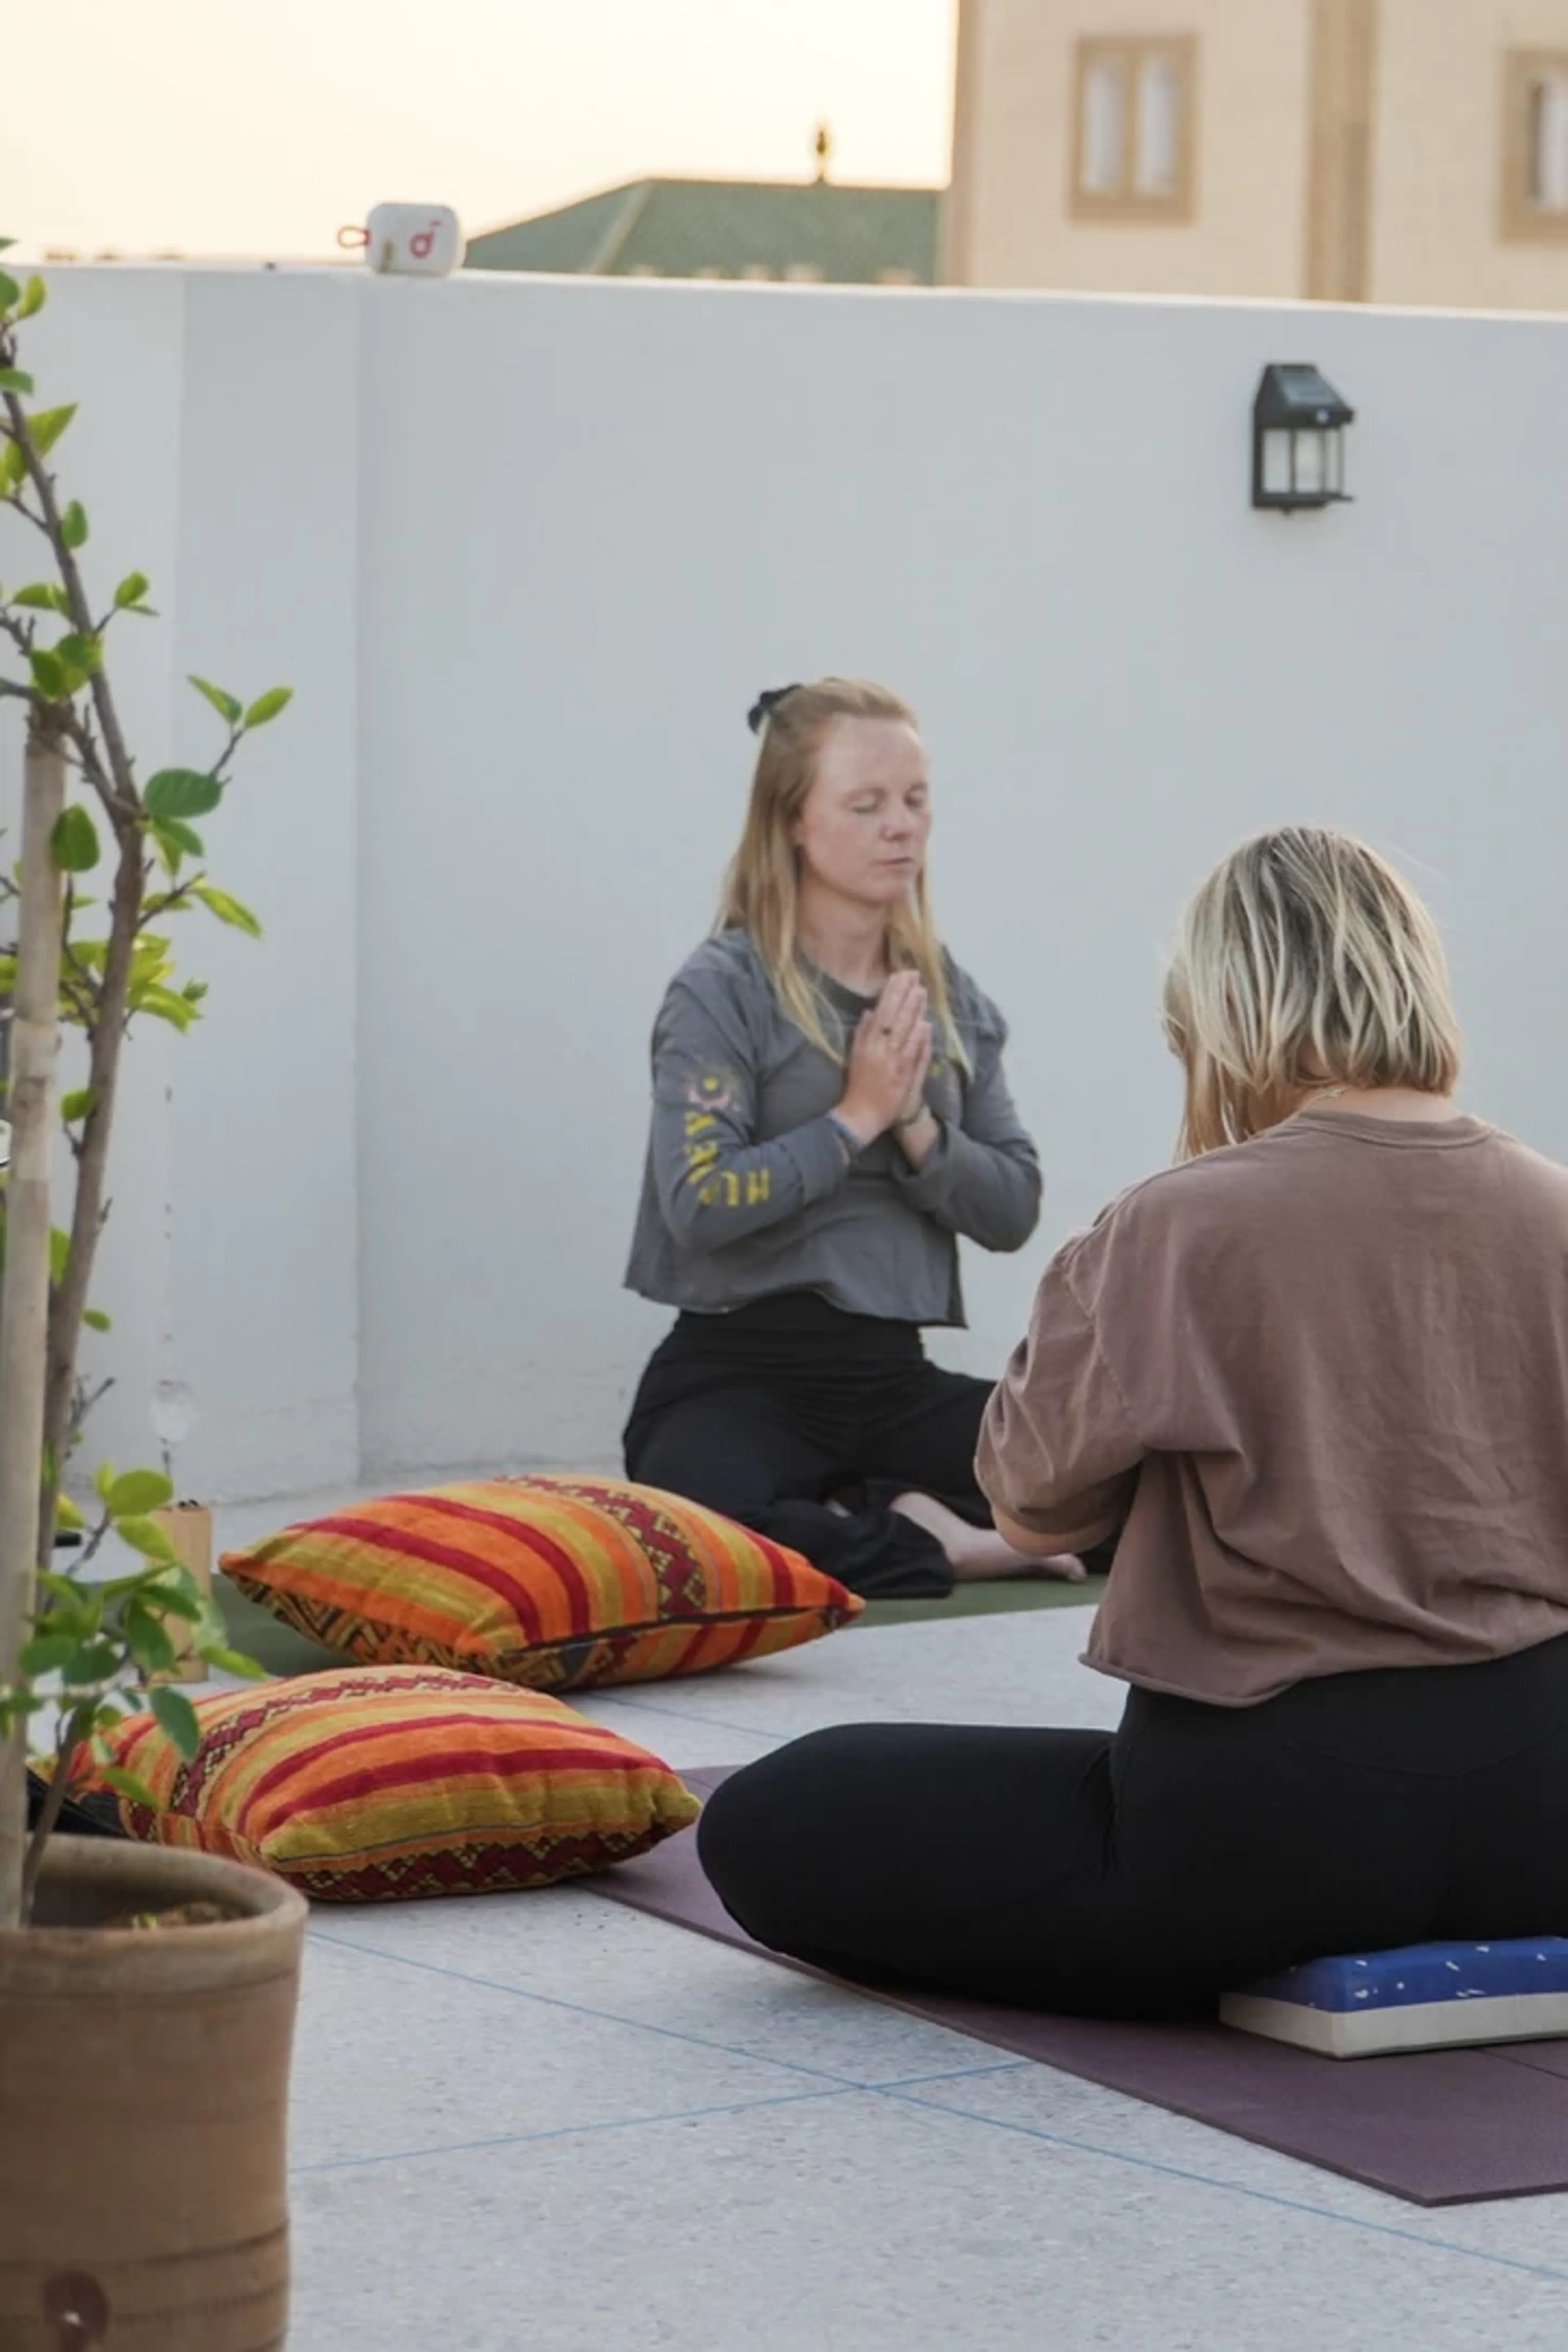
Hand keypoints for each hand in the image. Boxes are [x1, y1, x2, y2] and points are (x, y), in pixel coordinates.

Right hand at [835, 971, 928, 1144]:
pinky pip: (913, 1054)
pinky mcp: (904, 1076)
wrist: (861, 1116)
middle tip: (915, 975)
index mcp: (866, 1044)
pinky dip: (919, 1039)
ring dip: (914, 1011)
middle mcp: (879, 1050)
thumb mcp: (854, 1057)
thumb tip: (870, 1011)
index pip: (880, 1011)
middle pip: (894, 1017)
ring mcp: (893, 1063)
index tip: (899, 975)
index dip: (891, 992)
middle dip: (905, 995)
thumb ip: (861, 1034)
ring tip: (922, 991)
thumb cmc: (858, 1086)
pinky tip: (925, 1023)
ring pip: (905, 1032)